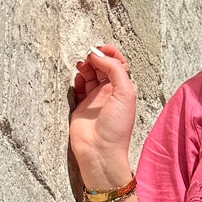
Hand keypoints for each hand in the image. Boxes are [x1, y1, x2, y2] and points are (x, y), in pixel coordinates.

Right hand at [69, 42, 136, 183]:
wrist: (100, 151)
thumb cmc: (116, 128)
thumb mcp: (125, 94)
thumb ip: (115, 70)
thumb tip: (100, 56)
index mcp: (122, 89)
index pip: (117, 64)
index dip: (109, 53)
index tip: (100, 49)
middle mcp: (108, 93)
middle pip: (101, 67)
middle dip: (95, 58)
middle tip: (89, 57)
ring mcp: (94, 99)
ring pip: (88, 75)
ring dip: (85, 67)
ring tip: (82, 67)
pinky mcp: (80, 107)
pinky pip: (77, 87)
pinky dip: (77, 79)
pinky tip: (78, 79)